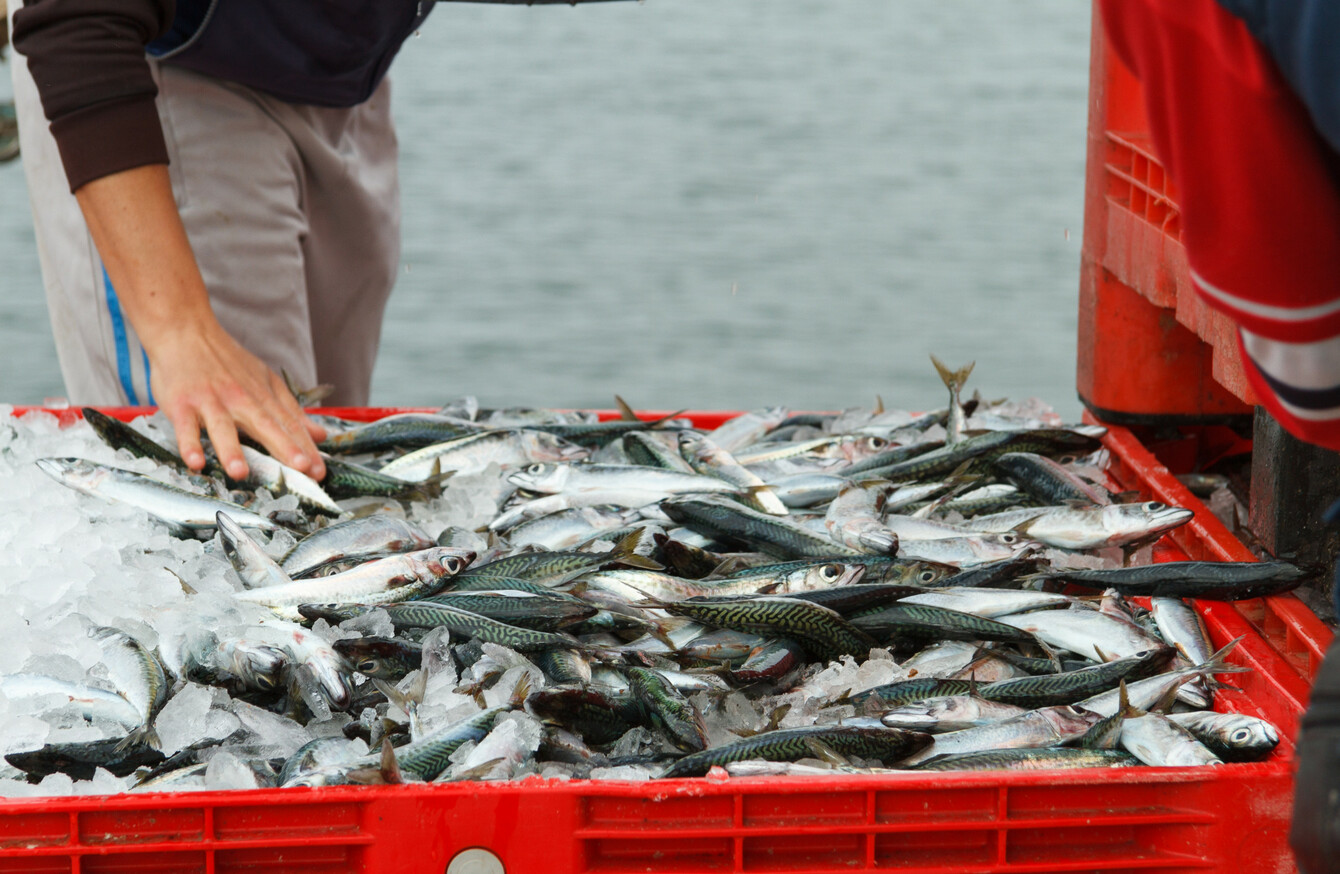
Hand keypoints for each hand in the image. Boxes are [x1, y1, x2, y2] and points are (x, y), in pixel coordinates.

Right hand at [149, 321, 325, 480]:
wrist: (186, 331)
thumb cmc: (227, 361)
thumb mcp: (265, 381)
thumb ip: (291, 411)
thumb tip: (321, 435)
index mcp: (262, 396)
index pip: (290, 425)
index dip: (306, 448)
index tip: (320, 471)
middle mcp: (240, 399)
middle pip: (266, 426)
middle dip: (285, 448)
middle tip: (303, 469)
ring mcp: (210, 401)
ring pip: (222, 428)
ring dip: (231, 451)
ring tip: (241, 474)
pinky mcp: (182, 404)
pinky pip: (185, 428)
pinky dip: (189, 444)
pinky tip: (195, 462)